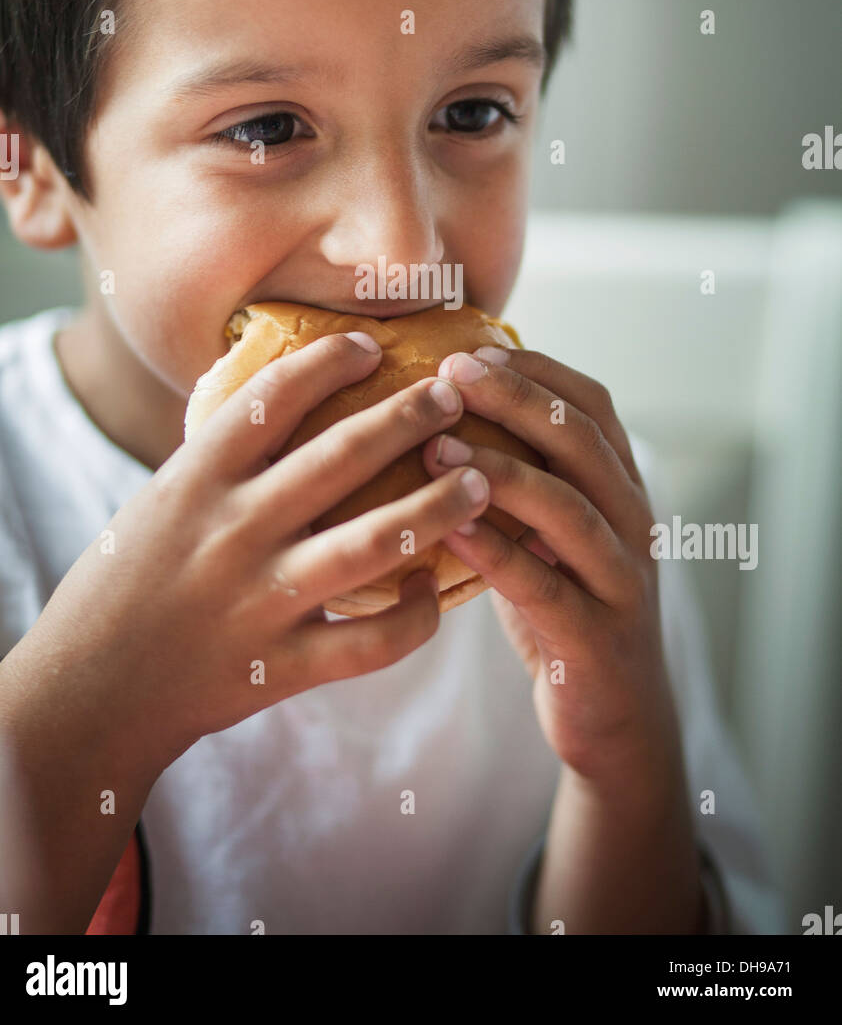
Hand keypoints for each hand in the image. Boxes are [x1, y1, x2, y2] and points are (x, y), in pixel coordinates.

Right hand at [27, 333, 489, 775]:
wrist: (88, 693)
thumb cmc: (126, 585)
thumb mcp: (160, 503)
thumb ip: (221, 462)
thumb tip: (287, 403)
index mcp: (196, 480)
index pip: (273, 399)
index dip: (330, 363)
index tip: (373, 347)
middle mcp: (232, 530)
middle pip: (341, 458)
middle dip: (409, 419)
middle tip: (453, 398)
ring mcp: (260, 600)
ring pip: (373, 542)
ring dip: (439, 506)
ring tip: (482, 480)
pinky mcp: (281, 666)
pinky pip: (370, 641)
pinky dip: (414, 616)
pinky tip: (434, 589)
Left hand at [422, 346, 679, 789]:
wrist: (614, 719)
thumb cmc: (562, 609)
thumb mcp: (549, 534)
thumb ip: (522, 478)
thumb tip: (441, 410)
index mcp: (622, 489)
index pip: (592, 405)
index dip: (535, 371)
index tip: (469, 348)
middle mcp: (633, 525)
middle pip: (582, 442)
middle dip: (515, 400)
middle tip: (449, 375)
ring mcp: (621, 582)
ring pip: (569, 509)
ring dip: (500, 471)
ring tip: (435, 447)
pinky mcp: (596, 640)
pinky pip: (544, 587)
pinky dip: (496, 553)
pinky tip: (447, 529)